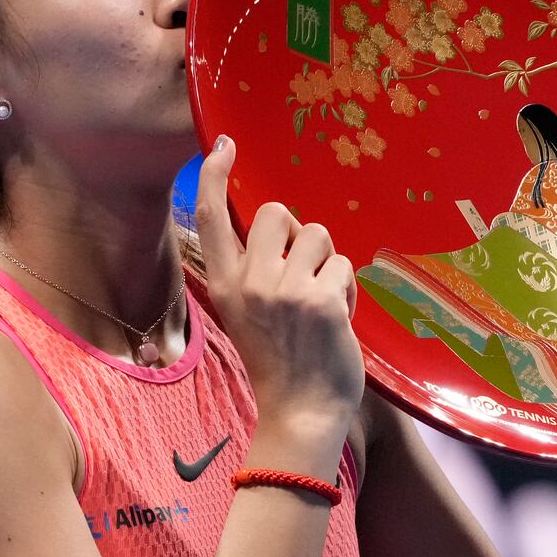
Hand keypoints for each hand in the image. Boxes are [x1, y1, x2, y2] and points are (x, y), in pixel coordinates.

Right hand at [193, 135, 364, 430]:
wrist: (300, 411)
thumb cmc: (278, 363)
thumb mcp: (246, 313)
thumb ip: (253, 272)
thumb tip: (280, 228)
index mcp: (224, 285)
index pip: (210, 216)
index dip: (214, 175)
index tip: (223, 145)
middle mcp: (250, 282)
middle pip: (274, 212)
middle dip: (296, 231)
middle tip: (302, 267)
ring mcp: (286, 289)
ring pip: (316, 234)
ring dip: (326, 262)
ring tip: (322, 300)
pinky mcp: (322, 300)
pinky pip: (343, 266)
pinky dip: (347, 289)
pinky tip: (338, 319)